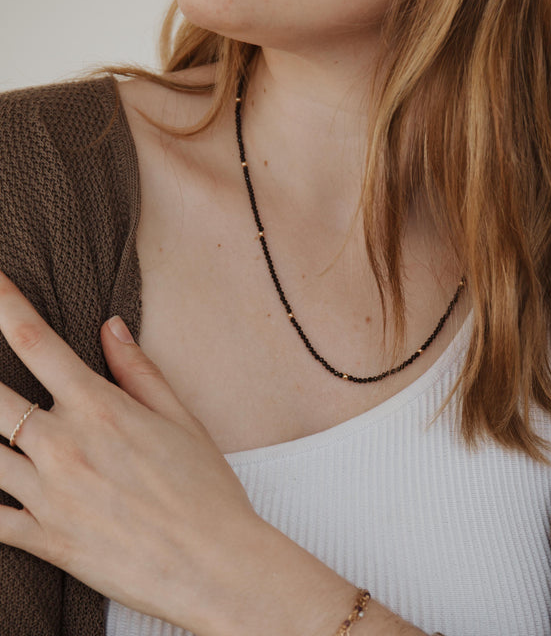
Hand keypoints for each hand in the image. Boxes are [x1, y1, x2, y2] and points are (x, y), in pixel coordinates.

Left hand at [0, 269, 260, 632]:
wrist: (213, 561)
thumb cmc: (205, 486)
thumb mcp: (180, 418)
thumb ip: (138, 369)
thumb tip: (109, 327)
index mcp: (99, 409)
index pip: (34, 342)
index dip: (2, 305)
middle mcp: (62, 446)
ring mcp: (46, 496)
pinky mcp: (42, 540)